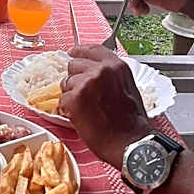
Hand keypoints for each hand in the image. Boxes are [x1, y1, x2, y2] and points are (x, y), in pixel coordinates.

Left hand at [60, 45, 153, 168]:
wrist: (130, 143)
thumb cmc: (131, 122)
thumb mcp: (127, 88)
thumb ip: (110, 76)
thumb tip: (94, 72)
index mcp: (116, 66)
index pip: (92, 50)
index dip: (80, 51)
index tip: (73, 52)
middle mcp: (101, 70)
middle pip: (74, 65)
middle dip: (75, 80)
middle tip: (85, 97)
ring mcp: (86, 83)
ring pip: (66, 84)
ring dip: (72, 96)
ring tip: (88, 110)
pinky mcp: (75, 98)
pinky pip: (63, 100)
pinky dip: (68, 110)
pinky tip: (83, 118)